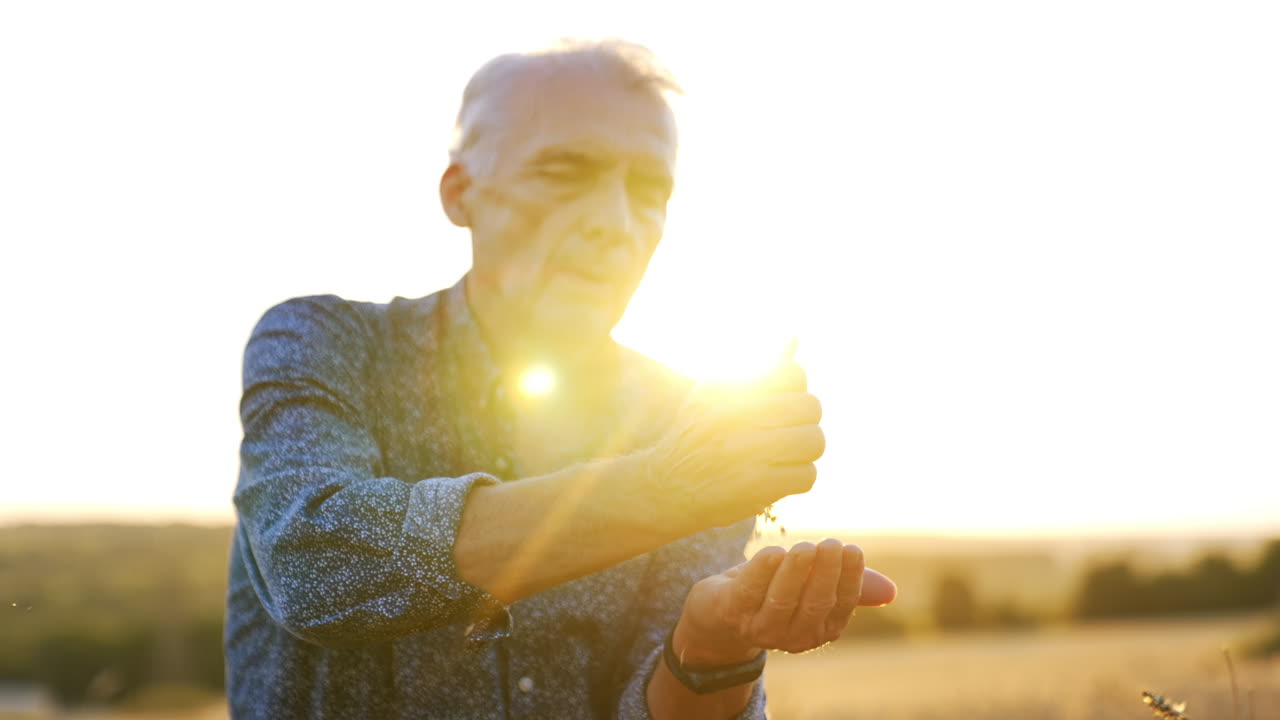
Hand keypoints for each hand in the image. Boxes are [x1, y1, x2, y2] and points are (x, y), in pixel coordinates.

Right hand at [645, 348, 823, 530]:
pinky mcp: (756, 485)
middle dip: (804, 422)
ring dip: (804, 452)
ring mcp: (746, 451)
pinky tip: (777, 479)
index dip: (795, 392)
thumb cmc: (695, 439)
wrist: (660, 490)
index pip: (793, 373)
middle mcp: (735, 414)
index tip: (779, 408)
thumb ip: (759, 368)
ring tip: (784, 457)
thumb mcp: (715, 396)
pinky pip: (807, 475)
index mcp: (728, 388)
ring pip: (814, 440)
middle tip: (786, 434)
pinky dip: (797, 479)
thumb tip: (793, 335)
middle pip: (811, 406)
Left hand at [673, 540, 896, 667]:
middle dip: (825, 573)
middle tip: (831, 543)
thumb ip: (845, 586)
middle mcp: (791, 636)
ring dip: (796, 572)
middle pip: (815, 605)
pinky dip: (763, 570)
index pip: (841, 607)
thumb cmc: (772, 592)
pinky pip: (750, 592)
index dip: (849, 579)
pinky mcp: (730, 612)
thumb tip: (891, 591)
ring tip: (805, 546)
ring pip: (783, 601)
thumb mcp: (811, 587)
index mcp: (818, 630)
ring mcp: (759, 628)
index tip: (852, 550)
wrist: (717, 612)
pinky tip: (774, 551)